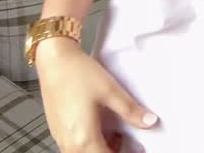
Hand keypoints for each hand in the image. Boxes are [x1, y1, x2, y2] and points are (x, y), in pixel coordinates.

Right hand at [36, 38, 158, 151]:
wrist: (54, 60)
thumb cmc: (77, 73)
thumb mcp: (110, 90)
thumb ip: (130, 110)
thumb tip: (149, 121)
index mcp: (84, 139)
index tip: (134, 149)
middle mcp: (69, 144)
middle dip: (113, 152)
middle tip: (127, 142)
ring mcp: (61, 138)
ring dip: (100, 149)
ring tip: (115, 135)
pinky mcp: (57, 131)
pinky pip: (74, 148)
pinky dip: (89, 144)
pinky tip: (98, 128)